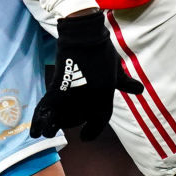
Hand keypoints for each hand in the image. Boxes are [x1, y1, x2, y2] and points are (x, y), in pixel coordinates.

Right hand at [32, 10, 142, 140]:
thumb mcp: (117, 69)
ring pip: (62, 118)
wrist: (85, 37)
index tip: (85, 137)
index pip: (100, 121)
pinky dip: (41, 120)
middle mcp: (90, 100)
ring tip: (48, 132)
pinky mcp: (58, 88)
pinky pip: (48, 108)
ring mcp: (74, 95)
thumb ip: (126, 83)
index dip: (93, 131)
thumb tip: (139, 90)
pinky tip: (36, 131)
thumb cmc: (102, 51)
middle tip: (66, 124)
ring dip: (54, 125)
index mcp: (105, 96)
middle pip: (78, 120)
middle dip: (71, 123)